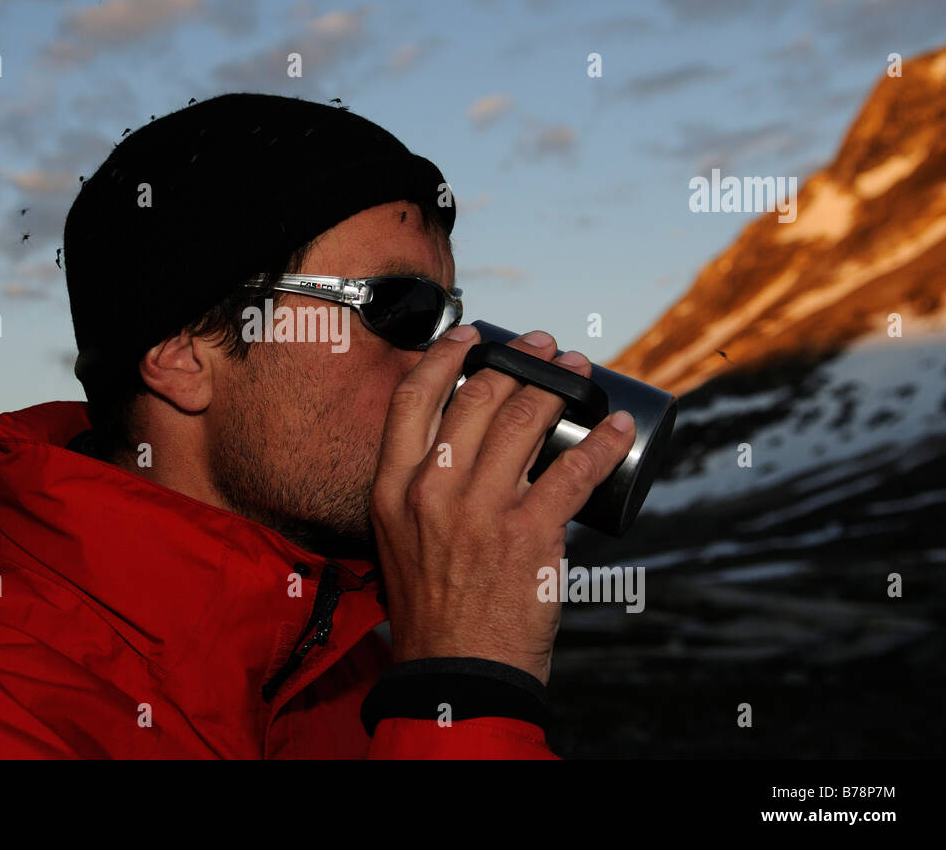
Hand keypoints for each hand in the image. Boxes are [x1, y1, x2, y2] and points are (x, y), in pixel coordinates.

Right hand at [369, 325, 635, 684]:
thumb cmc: (430, 608)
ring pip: (528, 421)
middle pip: (478, 398)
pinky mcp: (529, 535)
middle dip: (520, 361)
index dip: (444, 356)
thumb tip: (464, 445)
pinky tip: (618, 427)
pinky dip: (603, 443)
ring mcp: (481, 510)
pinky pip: (574, 471)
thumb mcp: (397, 538)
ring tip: (581, 372)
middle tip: (546, 348)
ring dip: (562, 386)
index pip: (411, 399)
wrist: (455, 672)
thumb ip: (418, 491)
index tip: (472, 338)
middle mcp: (431, 490)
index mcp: (391, 487)